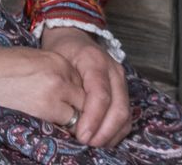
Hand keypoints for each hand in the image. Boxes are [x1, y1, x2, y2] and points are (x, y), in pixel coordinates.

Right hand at [0, 43, 83, 127]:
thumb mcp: (31, 61)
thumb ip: (53, 72)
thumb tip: (66, 91)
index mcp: (58, 60)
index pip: (82, 83)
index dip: (75, 96)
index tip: (67, 105)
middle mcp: (61, 75)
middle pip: (85, 99)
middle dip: (79, 111)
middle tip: (66, 119)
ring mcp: (56, 93)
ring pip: (81, 115)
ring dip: (72, 122)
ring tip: (57, 125)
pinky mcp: (47, 110)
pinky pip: (67, 126)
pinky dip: (62, 131)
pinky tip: (49, 128)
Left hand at [41, 27, 130, 147]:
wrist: (72, 37)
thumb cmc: (61, 50)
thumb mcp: (55, 61)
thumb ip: (63, 86)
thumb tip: (65, 118)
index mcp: (95, 61)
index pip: (100, 96)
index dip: (93, 119)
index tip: (81, 136)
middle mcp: (114, 71)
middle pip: (118, 108)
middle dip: (104, 131)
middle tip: (88, 144)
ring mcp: (122, 80)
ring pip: (126, 114)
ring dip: (112, 134)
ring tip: (94, 144)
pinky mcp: (124, 90)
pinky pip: (126, 114)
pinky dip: (117, 130)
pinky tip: (103, 138)